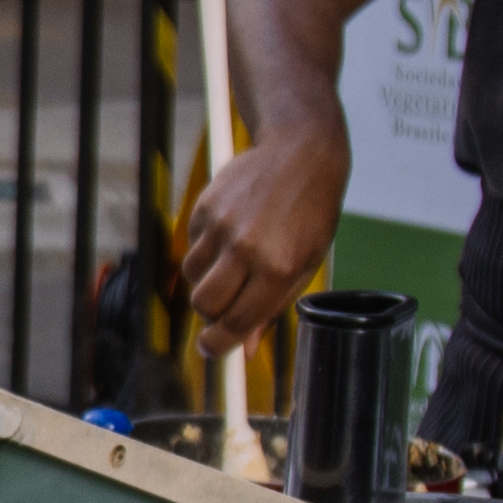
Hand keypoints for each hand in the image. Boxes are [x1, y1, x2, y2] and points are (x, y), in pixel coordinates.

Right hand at [172, 130, 347, 350]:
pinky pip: (191, 245)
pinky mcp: (205, 207)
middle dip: (210, 314)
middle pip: (204, 305)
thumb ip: (274, 306)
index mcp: (279, 270)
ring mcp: (222, 226)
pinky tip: (230, 233)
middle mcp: (247, 249)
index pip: (236, 323)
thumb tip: (247, 347)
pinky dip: (205, 249)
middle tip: (225, 306)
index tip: (211, 349)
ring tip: (231, 264)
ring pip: (192, 277)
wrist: (300, 153)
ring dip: (206, 280)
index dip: (218, 344)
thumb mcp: (306, 263)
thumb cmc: (310, 212)